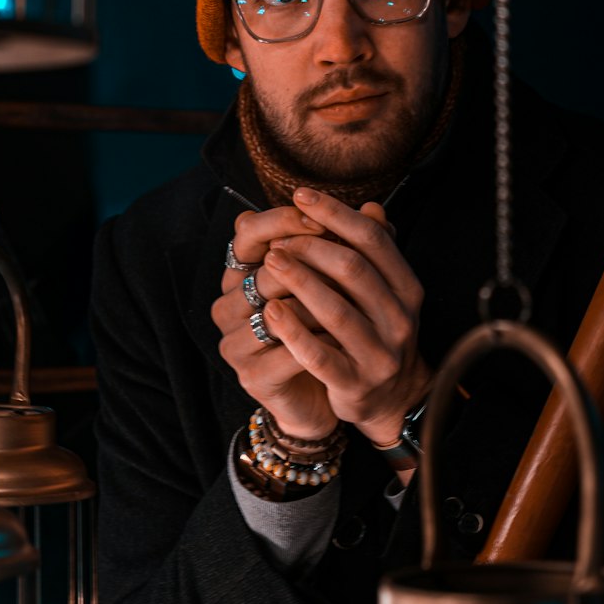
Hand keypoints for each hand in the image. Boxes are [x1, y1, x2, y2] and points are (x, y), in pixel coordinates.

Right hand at [212, 204, 338, 440]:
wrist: (322, 395)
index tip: (323, 219)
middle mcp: (229, 304)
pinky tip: (345, 340)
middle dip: (314, 266)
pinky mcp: (250, 377)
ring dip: (320, 306)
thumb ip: (352, 245)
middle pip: (267, 270)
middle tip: (353, 266)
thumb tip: (375, 208)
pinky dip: (319, 343)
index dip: (284, 222)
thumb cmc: (327, 328)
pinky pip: (287, 353)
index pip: (248, 233)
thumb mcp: (338, 282)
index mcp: (242, 273)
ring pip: (278, 310)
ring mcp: (235, 342)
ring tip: (355, 304)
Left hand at [260, 188, 432, 458]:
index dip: (335, 214)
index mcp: (406, 288)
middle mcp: (399, 319)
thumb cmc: (376, 330)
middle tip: (279, 236)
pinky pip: (321, 356)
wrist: (390, 398)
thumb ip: (376, 250)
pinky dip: (294, 332)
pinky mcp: (355, 384)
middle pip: (353, 271)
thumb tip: (370, 206)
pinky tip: (270, 313)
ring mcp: (379, 354)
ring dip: (299, 282)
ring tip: (269, 261)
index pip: (372, 240)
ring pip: (336, 312)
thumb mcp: (384, 290)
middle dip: (311, 246)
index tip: (300, 195)